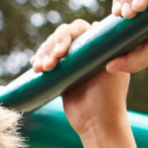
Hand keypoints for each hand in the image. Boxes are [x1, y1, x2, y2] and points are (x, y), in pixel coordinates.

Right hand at [30, 18, 130, 140]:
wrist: (97, 123)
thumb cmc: (110, 97)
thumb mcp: (112, 69)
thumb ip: (107, 48)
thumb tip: (97, 25)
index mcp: (99, 44)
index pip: (78, 29)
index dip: (66, 37)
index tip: (61, 53)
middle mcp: (85, 49)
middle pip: (62, 36)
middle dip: (51, 47)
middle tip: (48, 65)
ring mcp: (72, 61)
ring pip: (51, 47)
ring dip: (43, 54)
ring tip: (39, 69)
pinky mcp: (61, 74)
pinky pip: (46, 61)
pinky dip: (39, 60)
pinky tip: (35, 66)